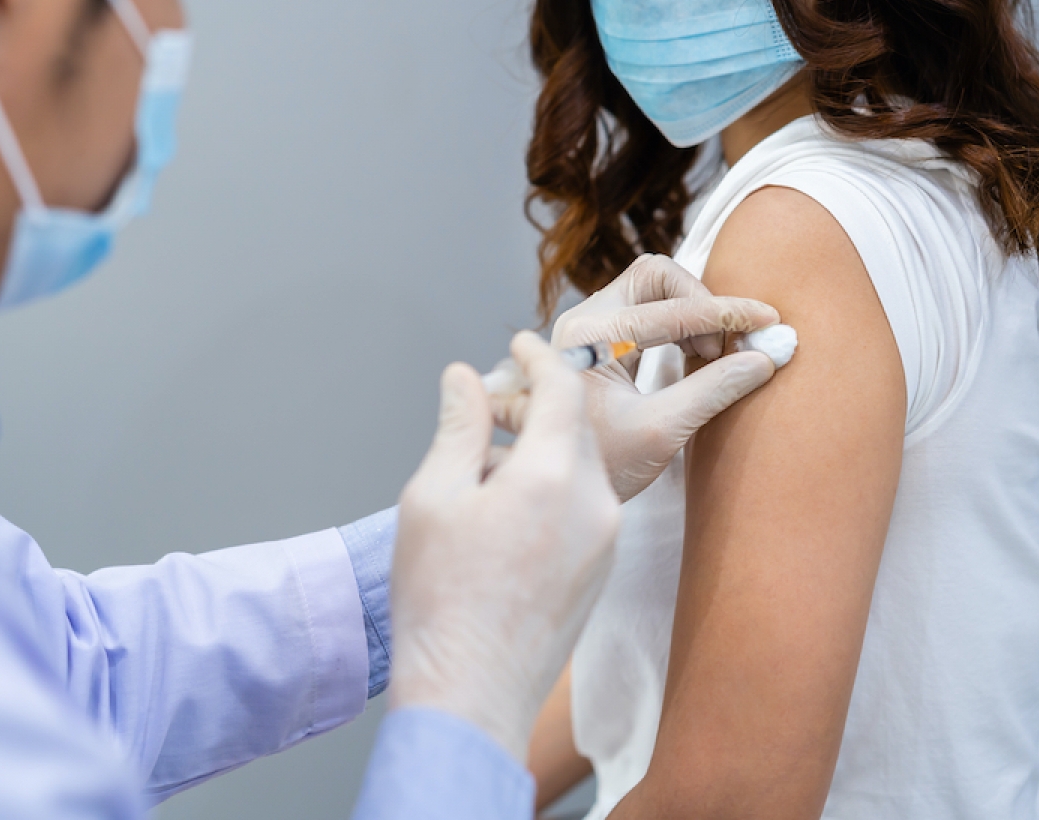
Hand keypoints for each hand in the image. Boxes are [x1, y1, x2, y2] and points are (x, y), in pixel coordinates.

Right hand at [389, 333, 618, 761]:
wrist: (471, 694)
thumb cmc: (440, 600)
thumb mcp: (433, 497)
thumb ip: (459, 428)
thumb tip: (465, 377)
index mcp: (550, 475)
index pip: (562, 388)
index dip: (540, 357)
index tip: (519, 343)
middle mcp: (594, 502)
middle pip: (577, 426)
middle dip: (543, 402)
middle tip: (498, 398)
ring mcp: (605, 540)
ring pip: (583, 467)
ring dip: (546, 448)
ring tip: (492, 460)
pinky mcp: (602, 571)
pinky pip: (586, 505)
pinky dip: (556, 487)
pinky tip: (510, 508)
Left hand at [493, 255, 780, 499]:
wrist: (557, 487)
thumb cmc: (600, 464)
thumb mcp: (660, 431)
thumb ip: (712, 390)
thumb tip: (764, 359)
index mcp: (591, 337)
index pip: (673, 308)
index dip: (727, 314)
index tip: (769, 321)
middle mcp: (583, 320)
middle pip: (655, 276)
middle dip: (700, 301)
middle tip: (723, 348)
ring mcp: (588, 327)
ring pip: (651, 289)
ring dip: (691, 312)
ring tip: (711, 358)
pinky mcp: (598, 340)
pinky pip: (645, 309)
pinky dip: (678, 324)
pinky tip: (696, 357)